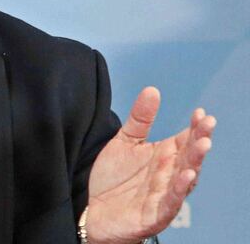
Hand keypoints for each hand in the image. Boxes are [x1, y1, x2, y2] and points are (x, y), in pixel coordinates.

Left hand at [85, 87, 215, 243]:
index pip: (185, 139)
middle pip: (189, 156)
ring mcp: (164, 194)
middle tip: (208, 124)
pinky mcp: (155, 214)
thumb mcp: (124, 142)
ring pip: (185, 178)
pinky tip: (186, 175)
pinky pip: (171, 202)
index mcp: (164, 156)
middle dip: (200, 140)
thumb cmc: (114, 178)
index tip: (201, 112)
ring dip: (195, 162)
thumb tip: (153, 90)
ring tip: (203, 144)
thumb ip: (140, 119)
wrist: (95, 211)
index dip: (195, 127)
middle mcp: (168, 174)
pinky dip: (179, 189)